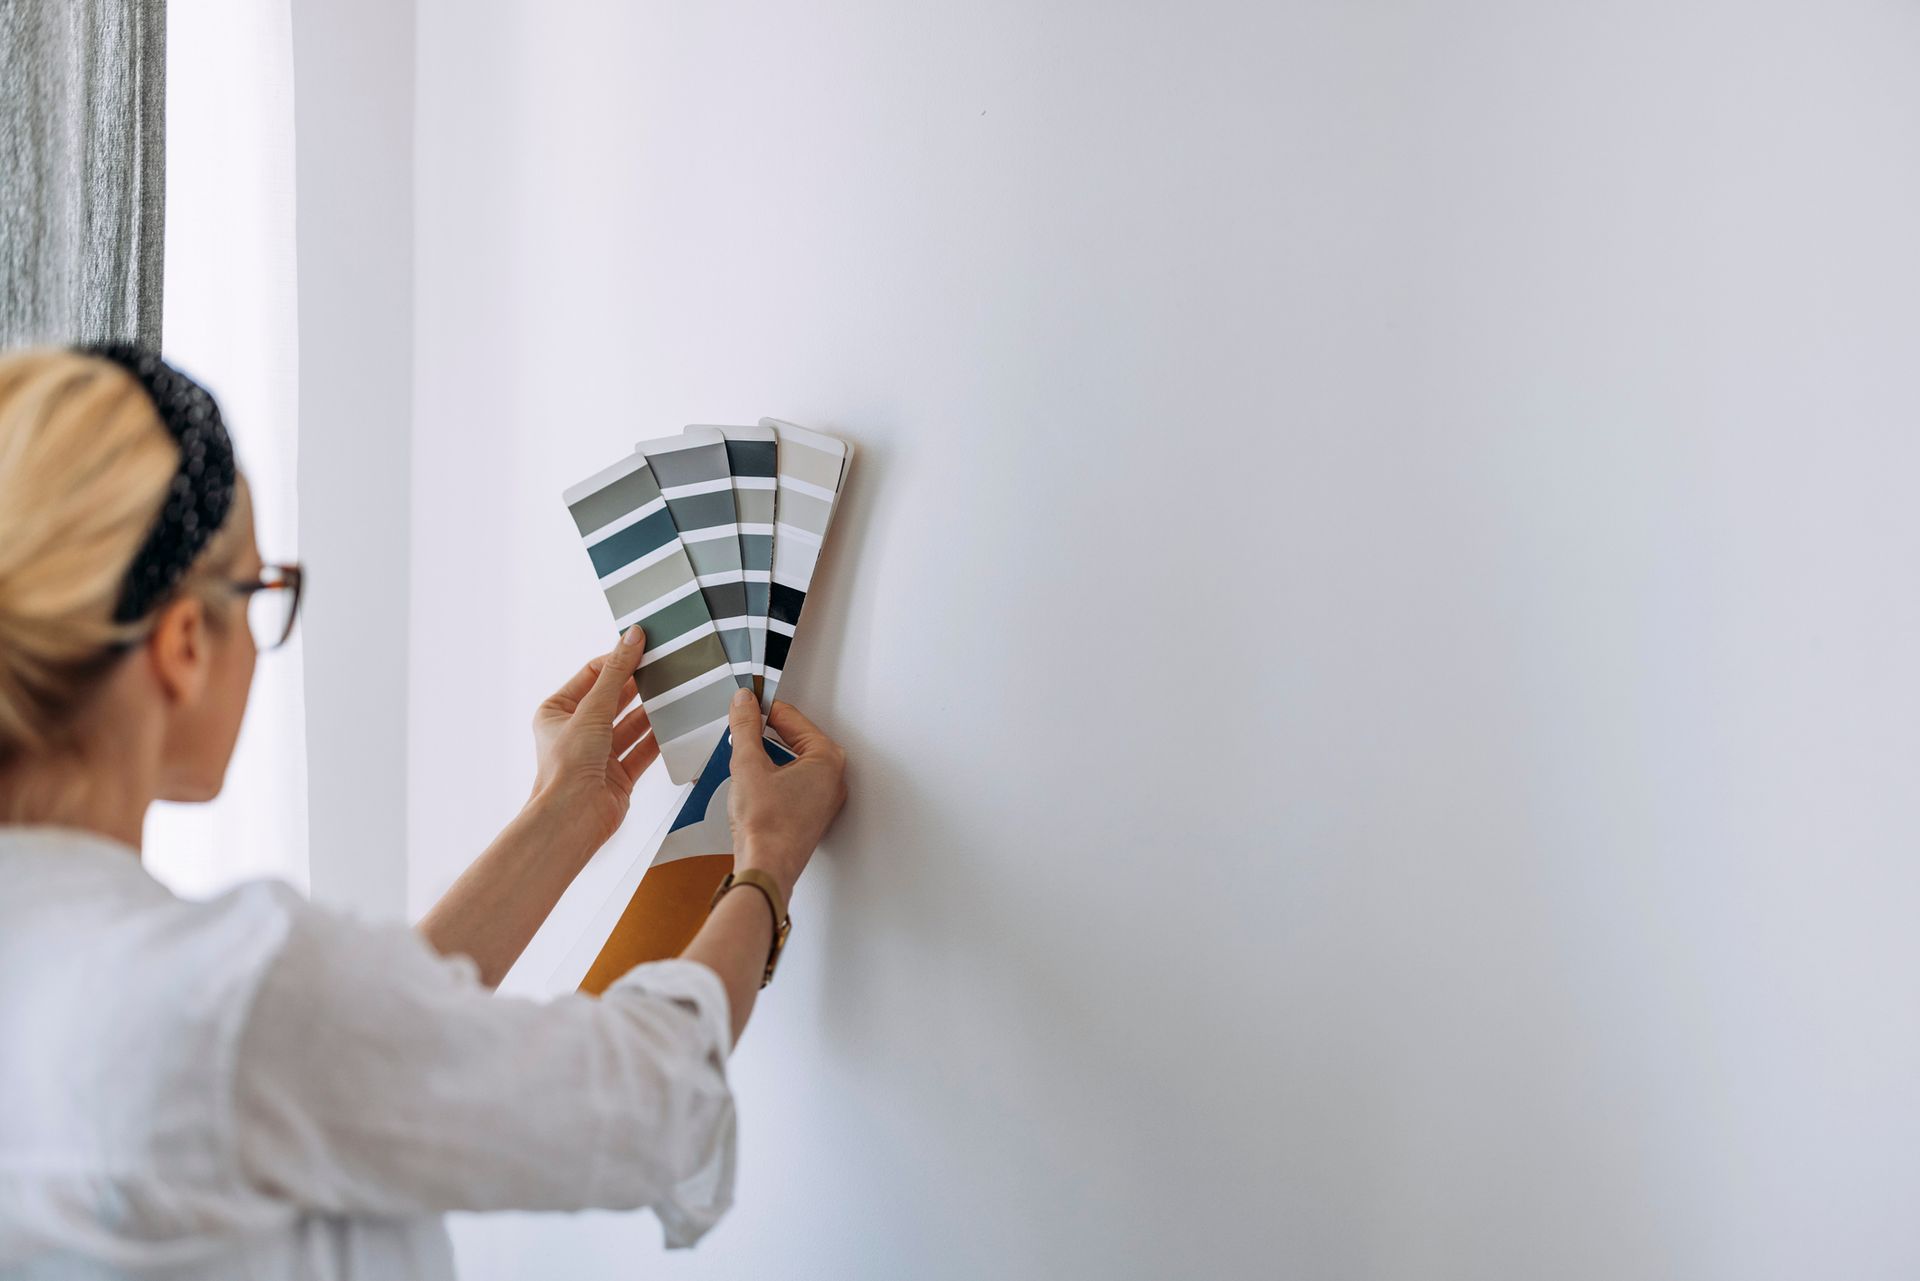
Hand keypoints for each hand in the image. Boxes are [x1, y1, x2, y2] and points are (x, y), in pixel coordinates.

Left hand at [529, 626, 657, 846]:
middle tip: (665, 666)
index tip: (643, 645)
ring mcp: (599, 754)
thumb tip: (631, 638)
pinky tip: (676, 724)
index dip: (617, 660)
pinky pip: (643, 749)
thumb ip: (616, 673)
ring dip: (652, 711)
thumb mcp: (592, 710)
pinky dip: (659, 738)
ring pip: (632, 724)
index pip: (592, 676)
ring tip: (676, 692)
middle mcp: (577, 732)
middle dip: (639, 685)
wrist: (573, 818)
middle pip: (615, 699)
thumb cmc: (566, 769)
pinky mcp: (619, 774)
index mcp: (557, 712)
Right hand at [726, 688, 847, 901]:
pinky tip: (750, 781)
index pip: (792, 719)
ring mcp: (823, 799)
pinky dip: (771, 776)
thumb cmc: (767, 826)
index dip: (764, 708)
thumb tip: (745, 703)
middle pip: (795, 739)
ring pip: (792, 762)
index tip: (746, 702)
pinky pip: (792, 783)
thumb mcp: (748, 764)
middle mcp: (832, 778)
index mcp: (827, 760)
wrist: (765, 869)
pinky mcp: (810, 815)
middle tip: (741, 726)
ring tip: (741, 754)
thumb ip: (746, 727)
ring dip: (766, 755)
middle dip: (765, 732)